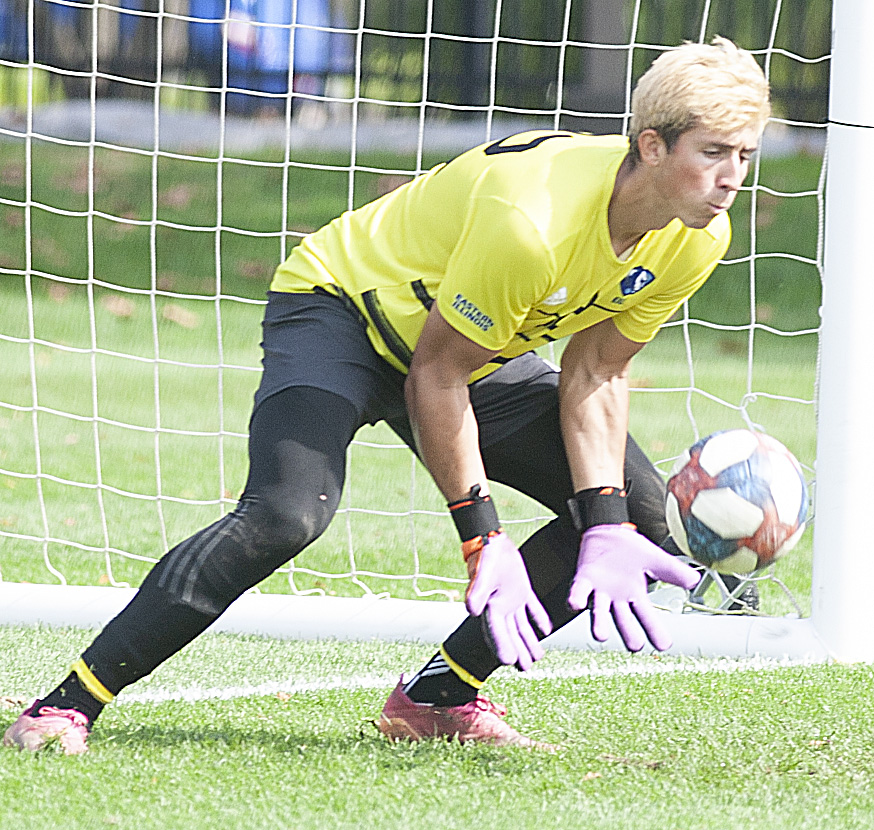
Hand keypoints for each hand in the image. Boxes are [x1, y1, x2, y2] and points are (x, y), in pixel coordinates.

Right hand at [465, 531, 552, 670]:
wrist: (491, 540)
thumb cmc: (486, 557)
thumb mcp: (483, 576)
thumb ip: (478, 592)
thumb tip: (471, 610)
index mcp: (491, 606)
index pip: (497, 632)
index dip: (502, 647)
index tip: (508, 662)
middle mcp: (501, 606)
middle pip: (510, 634)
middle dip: (517, 652)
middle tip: (525, 668)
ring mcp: (511, 598)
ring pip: (521, 626)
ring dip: (528, 641)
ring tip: (537, 657)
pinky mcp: (521, 588)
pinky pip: (531, 608)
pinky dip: (538, 619)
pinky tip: (546, 630)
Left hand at [567, 524, 698, 651]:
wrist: (609, 531)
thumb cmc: (631, 550)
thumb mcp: (656, 560)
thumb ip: (674, 571)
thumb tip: (694, 580)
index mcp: (636, 595)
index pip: (648, 616)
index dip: (655, 630)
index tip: (664, 646)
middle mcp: (617, 598)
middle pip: (623, 619)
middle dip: (628, 632)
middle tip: (635, 646)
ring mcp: (600, 590)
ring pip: (599, 611)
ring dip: (599, 623)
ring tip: (601, 636)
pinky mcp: (584, 579)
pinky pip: (579, 590)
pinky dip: (576, 598)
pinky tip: (576, 604)